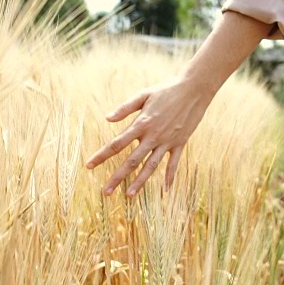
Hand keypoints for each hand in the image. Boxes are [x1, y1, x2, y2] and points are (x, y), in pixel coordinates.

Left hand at [86, 77, 215, 196]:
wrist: (194, 89)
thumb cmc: (166, 90)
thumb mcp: (144, 95)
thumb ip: (125, 108)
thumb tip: (107, 119)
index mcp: (141, 124)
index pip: (117, 144)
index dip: (102, 155)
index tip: (89, 166)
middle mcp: (153, 136)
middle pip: (131, 161)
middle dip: (117, 177)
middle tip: (105, 192)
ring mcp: (167, 142)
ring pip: (151, 166)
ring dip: (139, 182)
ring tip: (129, 195)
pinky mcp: (180, 143)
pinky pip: (173, 164)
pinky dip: (170, 177)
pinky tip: (165, 190)